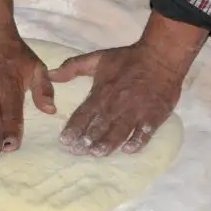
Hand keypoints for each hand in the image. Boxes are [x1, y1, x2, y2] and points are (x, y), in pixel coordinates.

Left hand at [48, 13, 205, 156]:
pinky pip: (144, 133)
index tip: (64, 141)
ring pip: (119, 132)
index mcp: (102, 92)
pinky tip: (128, 150)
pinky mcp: (154, 115)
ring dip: (107, 144)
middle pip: (99, 127)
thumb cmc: (128, 59)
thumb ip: (73, 66)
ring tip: (97, 154)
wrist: (160, 56)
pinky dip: (136, 142)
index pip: (84, 114)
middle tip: (77, 153)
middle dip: (87, 141)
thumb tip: (50, 74)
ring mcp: (136, 111)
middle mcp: (117, 104)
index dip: (73, 128)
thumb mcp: (98, 58)